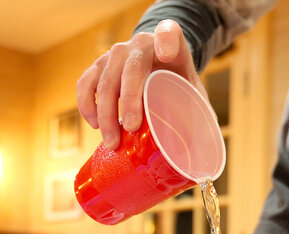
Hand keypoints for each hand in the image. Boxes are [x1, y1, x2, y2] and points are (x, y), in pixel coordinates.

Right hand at [77, 19, 205, 149]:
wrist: (158, 65)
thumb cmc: (177, 80)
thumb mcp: (192, 88)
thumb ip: (199, 108)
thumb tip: (203, 146)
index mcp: (169, 41)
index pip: (168, 33)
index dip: (166, 41)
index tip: (167, 55)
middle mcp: (139, 43)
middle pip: (129, 66)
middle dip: (128, 99)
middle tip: (130, 128)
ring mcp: (115, 54)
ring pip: (104, 79)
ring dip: (104, 112)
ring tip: (112, 141)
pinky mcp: (99, 66)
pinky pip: (86, 83)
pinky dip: (87, 105)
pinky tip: (94, 125)